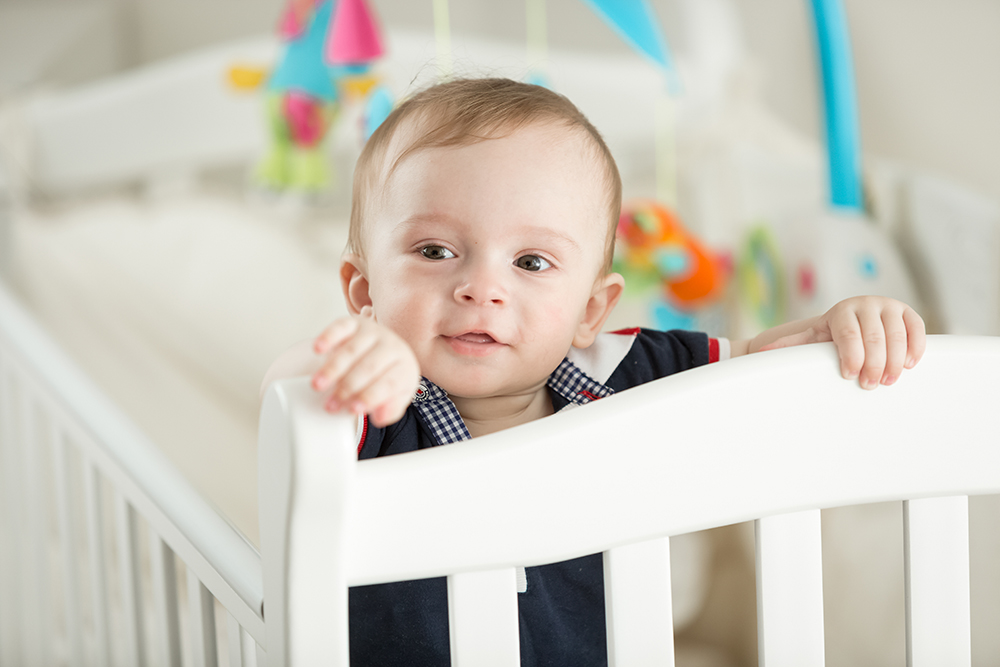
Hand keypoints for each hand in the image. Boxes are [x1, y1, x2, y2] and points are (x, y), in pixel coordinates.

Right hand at [311, 306, 420, 426]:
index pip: (389, 383)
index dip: (369, 397)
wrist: (387, 351)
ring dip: (332, 369)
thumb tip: (380, 417)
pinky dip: (328, 337)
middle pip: (368, 367)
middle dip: (347, 387)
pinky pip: (341, 327)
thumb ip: (390, 410)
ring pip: (351, 350)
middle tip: (330, 404)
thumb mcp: (395, 397)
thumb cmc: (388, 377)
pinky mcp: (354, 323)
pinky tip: (318, 349)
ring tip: (318, 385)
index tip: (352, 410)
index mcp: (404, 366)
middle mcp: (391, 346)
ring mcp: (372, 332)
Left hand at [759, 296, 925, 388]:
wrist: (852, 321)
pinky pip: (917, 328)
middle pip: (874, 337)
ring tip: (889, 379)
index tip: (850, 375)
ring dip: (895, 360)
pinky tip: (909, 365)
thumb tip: (761, 352)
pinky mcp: (908, 313)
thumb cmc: (830, 335)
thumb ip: (791, 344)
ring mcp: (889, 306)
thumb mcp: (811, 338)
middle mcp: (866, 304)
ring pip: (897, 334)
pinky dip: (916, 347)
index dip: (851, 356)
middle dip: (873, 364)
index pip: (848, 333)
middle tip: (870, 384)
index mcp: (842, 310)